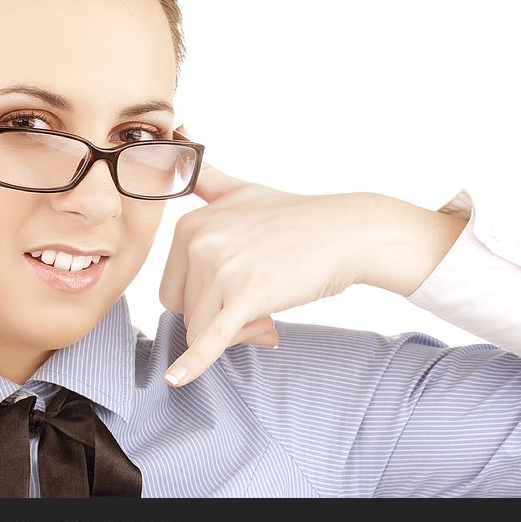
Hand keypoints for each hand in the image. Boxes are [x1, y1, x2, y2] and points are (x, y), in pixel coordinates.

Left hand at [159, 160, 377, 386]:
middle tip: (260, 306)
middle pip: (184, 311)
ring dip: (238, 333)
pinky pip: (211, 339)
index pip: (173, 287)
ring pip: (203, 330)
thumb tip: (181, 140)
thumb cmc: (295, 217)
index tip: (242, 288)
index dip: (206, 298)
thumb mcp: (241, 189)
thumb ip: (204, 174)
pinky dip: (193, 364)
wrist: (347, 232)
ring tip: (271, 315)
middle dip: (217, 318)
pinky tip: (176, 381)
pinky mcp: (246, 296)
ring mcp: (221, 269)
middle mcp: (198, 242)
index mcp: (189, 225)